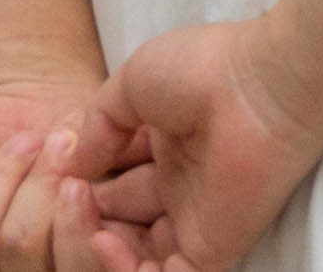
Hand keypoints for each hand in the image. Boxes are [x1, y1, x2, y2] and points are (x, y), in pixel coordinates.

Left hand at [0, 78, 131, 271]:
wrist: (44, 104)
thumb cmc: (94, 136)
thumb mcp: (126, 158)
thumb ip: (127, 190)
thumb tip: (111, 220)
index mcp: (87, 261)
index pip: (83, 271)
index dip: (76, 243)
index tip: (78, 187)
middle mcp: (38, 271)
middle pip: (28, 263)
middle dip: (41, 195)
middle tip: (61, 140)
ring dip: (3, 183)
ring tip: (27, 140)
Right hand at [85, 24, 322, 269]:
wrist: (266, 83)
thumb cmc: (207, 70)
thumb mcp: (133, 84)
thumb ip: (96, 127)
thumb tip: (69, 165)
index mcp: (162, 153)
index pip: (104, 191)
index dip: (73, 192)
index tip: (56, 178)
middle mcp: (177, 190)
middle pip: (109, 228)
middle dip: (74, 222)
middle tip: (70, 199)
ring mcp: (194, 222)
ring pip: (128, 260)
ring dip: (92, 251)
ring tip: (92, 223)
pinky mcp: (212, 248)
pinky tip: (109, 243)